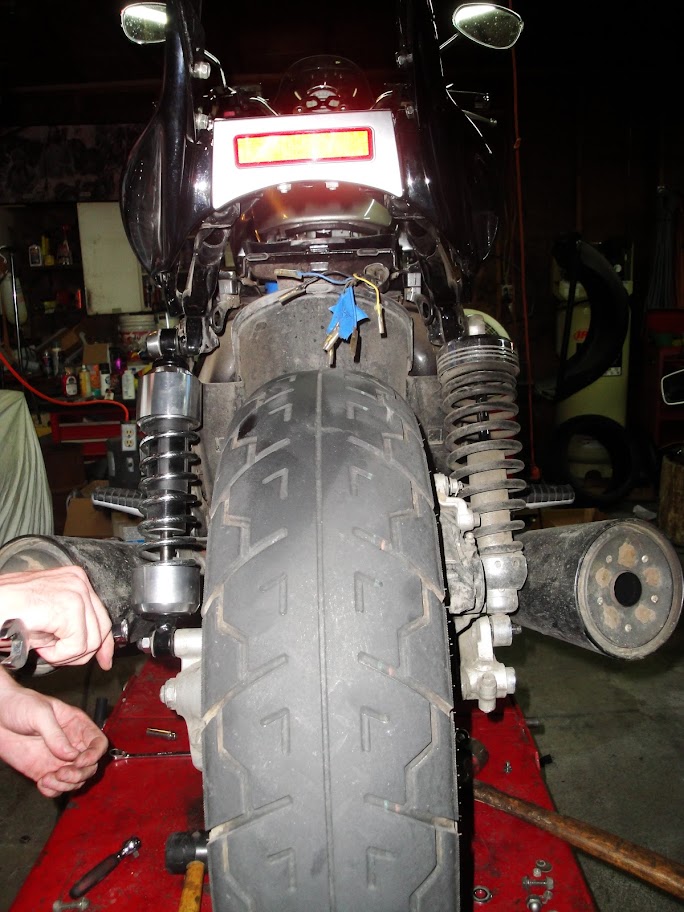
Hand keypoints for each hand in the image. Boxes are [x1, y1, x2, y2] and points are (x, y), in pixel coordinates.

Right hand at [0, 565, 113, 669]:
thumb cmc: (5, 612)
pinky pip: (77, 646)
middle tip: (54, 654)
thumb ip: (70, 624)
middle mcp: (79, 581)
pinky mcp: (68, 606)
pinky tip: (39, 645)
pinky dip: (57, 655)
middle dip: (80, 653)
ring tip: (42, 646)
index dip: (104, 644)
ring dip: (64, 654)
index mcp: (74, 580)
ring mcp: (75, 591)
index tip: (104, 661)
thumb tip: (94, 646)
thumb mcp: (45, 616)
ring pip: (91, 642)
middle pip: (101, 630)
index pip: (103, 617)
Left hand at [0, 671, 107, 796]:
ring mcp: (57, 759)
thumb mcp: (40, 713)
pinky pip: (55, 788)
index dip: (94, 755)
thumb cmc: (20, 704)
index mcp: (76, 725)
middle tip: (62, 774)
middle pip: (90, 766)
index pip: (98, 743)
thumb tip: (70, 754)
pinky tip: (42, 782)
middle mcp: (71, 744)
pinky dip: (52, 791)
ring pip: (75, 780)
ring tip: (48, 779)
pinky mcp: (42, 771)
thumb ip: (56, 734)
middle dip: (79, 774)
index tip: (79, 761)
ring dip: (66, 785)